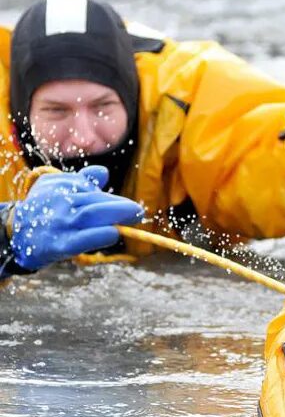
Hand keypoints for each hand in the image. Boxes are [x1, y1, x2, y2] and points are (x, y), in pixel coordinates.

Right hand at [11, 165, 143, 270]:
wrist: (15, 233)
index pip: (91, 189)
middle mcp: (60, 202)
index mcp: (61, 187)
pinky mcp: (59, 244)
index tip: (132, 207)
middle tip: (138, 212)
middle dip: (121, 207)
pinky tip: (114, 234)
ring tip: (134, 218)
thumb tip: (103, 172)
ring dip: (116, 216)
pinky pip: (83, 239)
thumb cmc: (45, 209)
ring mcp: (59, 223)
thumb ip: (81, 180)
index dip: (115, 200)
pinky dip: (101, 235)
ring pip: (91, 216)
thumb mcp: (56, 188)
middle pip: (94, 202)